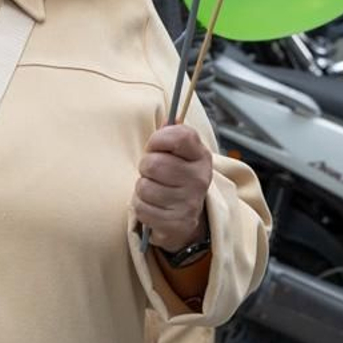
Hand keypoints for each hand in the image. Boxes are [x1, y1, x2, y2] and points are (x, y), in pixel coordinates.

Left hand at [133, 124, 213, 252]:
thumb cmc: (176, 179)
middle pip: (153, 163)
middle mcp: (199, 178)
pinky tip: (153, 207)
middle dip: (145, 168)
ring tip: (154, 191)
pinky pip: (142, 208)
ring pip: (144, 187)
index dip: (158, 139)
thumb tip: (169, 119)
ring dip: (142, 189)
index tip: (154, 146)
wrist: (186, 220)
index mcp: (201, 156)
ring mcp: (190, 202)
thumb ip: (171, 135)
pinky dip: (141, 208)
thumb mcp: (179, 155)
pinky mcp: (177, 223)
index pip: (179, 136)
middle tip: (153, 174)